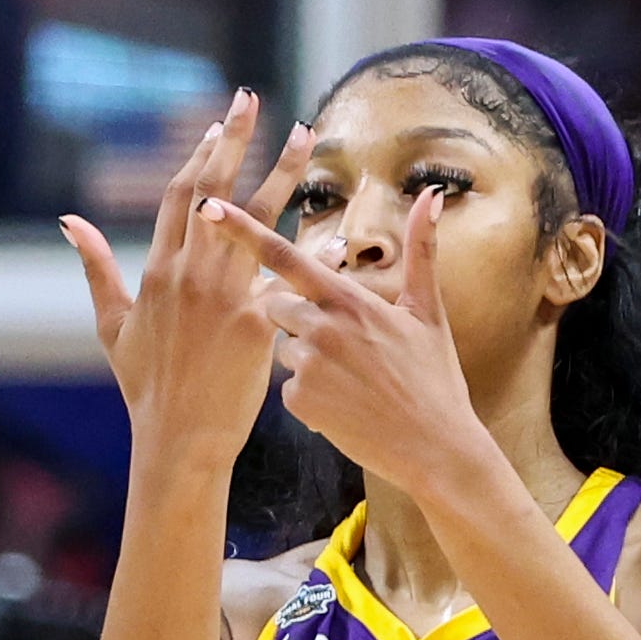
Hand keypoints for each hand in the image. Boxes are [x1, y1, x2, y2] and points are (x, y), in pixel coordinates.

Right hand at [63, 90, 314, 465]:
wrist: (177, 436)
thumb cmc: (144, 386)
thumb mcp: (110, 326)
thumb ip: (95, 268)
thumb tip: (69, 221)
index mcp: (158, 271)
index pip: (180, 196)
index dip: (199, 156)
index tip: (217, 124)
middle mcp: (190, 275)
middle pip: (215, 191)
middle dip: (235, 140)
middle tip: (251, 99)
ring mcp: (223, 296)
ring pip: (258, 219)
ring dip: (284, 171)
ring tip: (306, 134)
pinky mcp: (256, 321)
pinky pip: (290, 275)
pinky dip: (316, 251)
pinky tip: (341, 229)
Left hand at [198, 186, 483, 492]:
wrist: (432, 445)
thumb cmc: (433, 377)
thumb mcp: (428, 311)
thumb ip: (421, 251)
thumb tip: (430, 194)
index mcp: (349, 299)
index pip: (284, 257)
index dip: (242, 231)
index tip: (207, 208)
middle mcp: (322, 328)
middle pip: (275, 306)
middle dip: (295, 316)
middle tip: (342, 343)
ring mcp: (307, 366)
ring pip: (282, 347)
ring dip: (304, 357)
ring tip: (349, 378)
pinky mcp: (297, 402)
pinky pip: (286, 386)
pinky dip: (307, 393)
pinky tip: (341, 404)